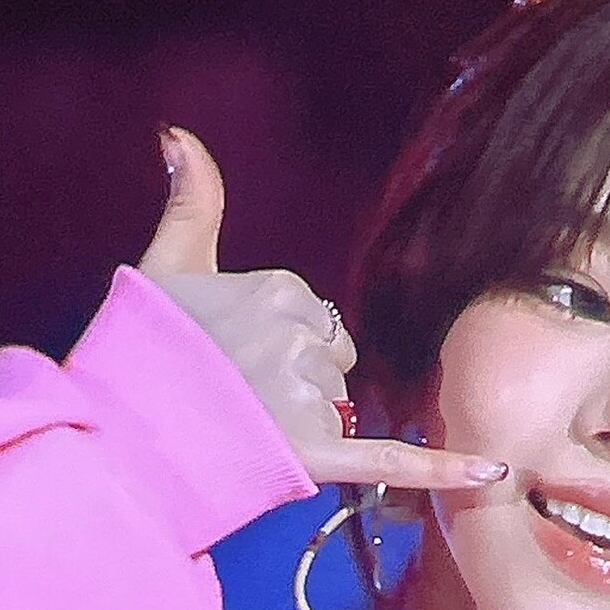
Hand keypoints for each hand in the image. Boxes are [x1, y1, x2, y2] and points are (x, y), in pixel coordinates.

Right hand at [136, 126, 506, 495]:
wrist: (118, 429)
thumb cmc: (141, 349)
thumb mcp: (167, 264)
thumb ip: (193, 202)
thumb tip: (179, 135)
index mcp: (279, 288)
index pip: (314, 320)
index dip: (280, 346)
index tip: (234, 360)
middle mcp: (300, 338)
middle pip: (333, 364)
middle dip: (298, 383)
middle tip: (237, 399)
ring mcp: (309, 396)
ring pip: (342, 408)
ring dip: (307, 424)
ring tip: (245, 428)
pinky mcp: (317, 454)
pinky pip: (395, 461)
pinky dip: (444, 472)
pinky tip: (491, 475)